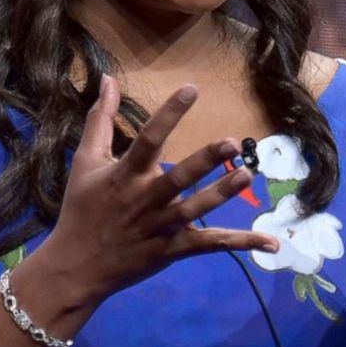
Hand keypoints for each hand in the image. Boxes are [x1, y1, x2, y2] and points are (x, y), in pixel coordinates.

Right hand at [38, 75, 279, 303]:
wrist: (75, 267)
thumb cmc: (81, 209)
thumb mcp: (85, 161)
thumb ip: (100, 119)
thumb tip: (108, 78)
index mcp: (124, 175)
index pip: (148, 139)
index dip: (169, 114)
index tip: (192, 89)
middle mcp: (145, 200)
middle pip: (178, 178)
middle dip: (204, 161)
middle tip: (231, 142)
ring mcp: (160, 227)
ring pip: (196, 209)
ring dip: (222, 193)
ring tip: (246, 175)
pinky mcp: (172, 250)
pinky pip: (210, 244)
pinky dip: (241, 243)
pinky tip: (271, 242)